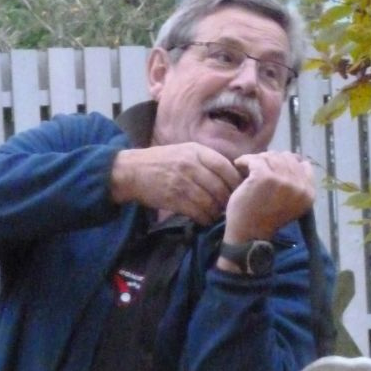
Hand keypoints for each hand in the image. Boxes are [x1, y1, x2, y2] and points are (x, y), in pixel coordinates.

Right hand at [110, 143, 241, 224]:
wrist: (132, 171)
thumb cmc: (161, 161)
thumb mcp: (183, 151)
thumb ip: (205, 160)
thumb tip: (230, 174)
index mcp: (196, 151)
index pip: (225, 167)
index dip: (235, 182)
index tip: (238, 191)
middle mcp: (191, 165)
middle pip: (220, 187)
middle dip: (227, 201)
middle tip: (229, 208)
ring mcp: (182, 182)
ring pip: (210, 202)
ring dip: (216, 212)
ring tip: (216, 215)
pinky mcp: (174, 199)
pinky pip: (197, 212)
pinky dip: (204, 218)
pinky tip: (204, 219)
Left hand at [222, 152, 316, 243]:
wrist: (249, 236)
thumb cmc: (267, 220)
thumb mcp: (291, 203)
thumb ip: (297, 184)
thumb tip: (298, 158)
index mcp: (308, 194)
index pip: (303, 165)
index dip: (287, 163)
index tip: (273, 169)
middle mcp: (299, 187)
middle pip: (286, 157)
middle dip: (271, 160)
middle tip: (258, 167)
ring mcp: (283, 181)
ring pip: (271, 156)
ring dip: (257, 160)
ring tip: (249, 169)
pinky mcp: (265, 177)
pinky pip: (255, 159)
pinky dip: (244, 160)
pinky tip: (239, 165)